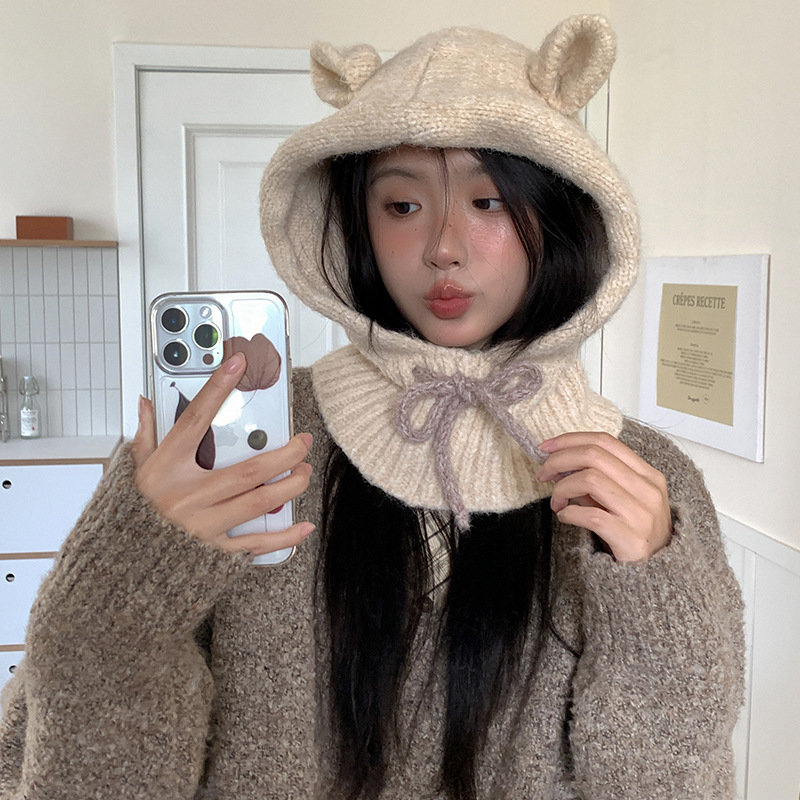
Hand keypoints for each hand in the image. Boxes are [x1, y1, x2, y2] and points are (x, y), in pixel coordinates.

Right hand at [131, 352, 314, 556]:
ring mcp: (202, 525)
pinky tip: (304, 526)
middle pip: (248, 470)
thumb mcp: (135, 471)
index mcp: (167, 469)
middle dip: (284, 454)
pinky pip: (254, 544)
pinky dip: (283, 536)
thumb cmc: (133, 515)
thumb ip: (144, 436)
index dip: (217, 389)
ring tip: (304, 473)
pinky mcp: (214, 551)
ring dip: (289, 486)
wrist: (124, 566)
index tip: (237, 365)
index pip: (195, 419)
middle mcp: (188, 495)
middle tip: (303, 443)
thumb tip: (146, 403)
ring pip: (259, 501)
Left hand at [536, 432, 671, 562]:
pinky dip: (570, 512)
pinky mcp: (631, 537)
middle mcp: (648, 489)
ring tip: (556, 502)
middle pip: (594, 455)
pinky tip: (565, 516)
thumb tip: (557, 462)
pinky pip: (590, 515)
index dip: (570, 439)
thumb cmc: (632, 532)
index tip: (545, 447)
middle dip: (559, 460)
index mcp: (647, 474)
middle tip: (542, 473)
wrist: (654, 575)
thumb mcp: (618, 500)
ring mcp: (642, 513)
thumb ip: (593, 479)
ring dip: (563, 488)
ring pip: (590, 479)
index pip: (605, 441)